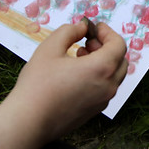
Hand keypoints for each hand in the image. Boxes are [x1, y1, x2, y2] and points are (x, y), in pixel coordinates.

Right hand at [5, 21, 126, 144]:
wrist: (29, 121)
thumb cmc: (38, 84)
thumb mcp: (50, 48)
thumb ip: (70, 31)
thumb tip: (82, 27)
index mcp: (102, 68)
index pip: (119, 45)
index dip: (108, 32)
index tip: (94, 28)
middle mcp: (108, 86)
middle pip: (120, 60)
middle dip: (107, 46)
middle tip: (87, 42)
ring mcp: (103, 101)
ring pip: (114, 75)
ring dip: (103, 61)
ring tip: (79, 56)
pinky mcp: (95, 111)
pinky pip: (105, 88)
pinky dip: (99, 76)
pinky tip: (76, 74)